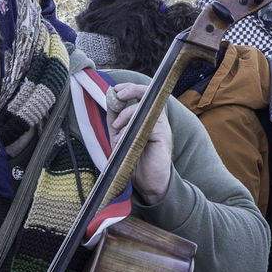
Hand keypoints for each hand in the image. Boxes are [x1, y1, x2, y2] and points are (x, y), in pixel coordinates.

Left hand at [105, 82, 172, 202]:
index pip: (141, 93)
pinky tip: (123, 139)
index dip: (128, 88)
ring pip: (145, 107)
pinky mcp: (162, 135)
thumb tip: (109, 95)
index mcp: (146, 115)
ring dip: (126, 113)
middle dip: (130, 90)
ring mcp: (160, 126)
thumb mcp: (119, 134)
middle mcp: (155, 118)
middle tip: (117, 95)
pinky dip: (130, 129)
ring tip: (116, 127)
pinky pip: (147, 123)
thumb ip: (115, 117)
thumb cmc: (134, 159)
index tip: (114, 90)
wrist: (147, 183)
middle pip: (147, 93)